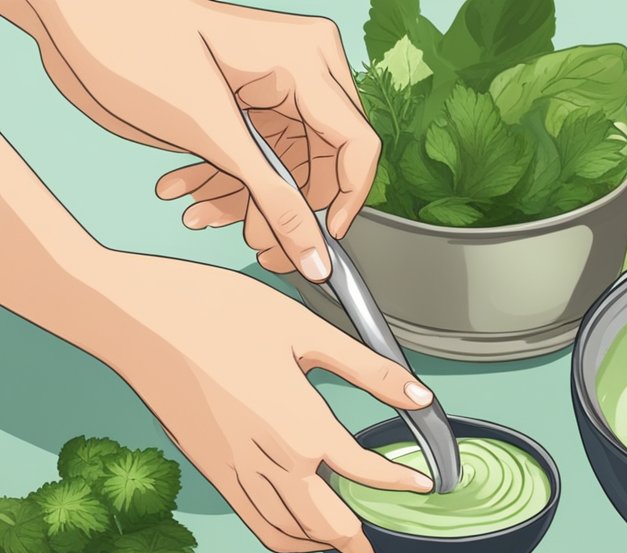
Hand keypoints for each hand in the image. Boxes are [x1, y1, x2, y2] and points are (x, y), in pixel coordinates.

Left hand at [12, 0, 376, 279]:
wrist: (70, 20)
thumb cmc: (133, 44)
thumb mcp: (211, 132)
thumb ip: (273, 200)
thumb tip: (317, 257)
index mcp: (307, 62)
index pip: (357, 146)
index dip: (344, 202)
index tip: (320, 245)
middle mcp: (300, 73)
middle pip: (322, 164)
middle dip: (286, 209)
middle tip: (258, 247)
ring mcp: (271, 90)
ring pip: (285, 169)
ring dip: (244, 201)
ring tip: (200, 216)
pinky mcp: (243, 108)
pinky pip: (255, 160)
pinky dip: (223, 184)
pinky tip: (185, 195)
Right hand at [93, 251, 435, 552]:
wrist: (139, 318)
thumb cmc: (219, 313)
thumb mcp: (306, 330)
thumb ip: (369, 369)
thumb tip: (422, 396)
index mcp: (302, 426)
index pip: (364, 472)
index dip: (399, 483)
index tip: (423, 486)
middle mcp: (270, 461)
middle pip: (327, 524)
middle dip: (359, 539)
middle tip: (382, 544)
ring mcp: (235, 471)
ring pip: (288, 532)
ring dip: (322, 542)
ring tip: (346, 539)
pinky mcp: (210, 469)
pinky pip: (253, 520)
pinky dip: (282, 536)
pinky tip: (295, 526)